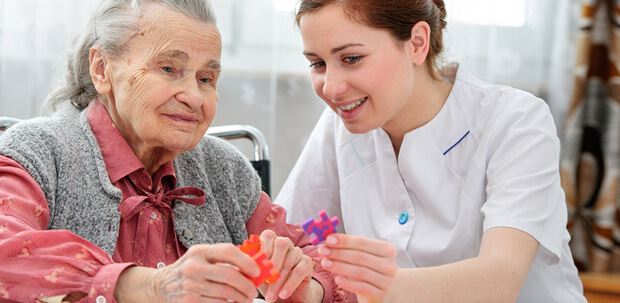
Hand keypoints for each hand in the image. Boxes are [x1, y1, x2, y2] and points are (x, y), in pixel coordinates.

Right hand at [115, 243, 259, 302]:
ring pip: (226, 293)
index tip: (256, 270)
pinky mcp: (189, 301)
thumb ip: (222, 260)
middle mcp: (194, 266)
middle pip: (229, 275)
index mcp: (199, 251)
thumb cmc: (187, 270)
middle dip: (247, 284)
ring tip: (246, 299)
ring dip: (241, 299)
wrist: (159, 286)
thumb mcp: (200, 258)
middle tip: (253, 290)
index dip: (246, 261)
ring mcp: (190, 285)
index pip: (228, 251)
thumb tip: (252, 266)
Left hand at [257, 229, 321, 301]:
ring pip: (289, 261)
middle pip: (282, 243)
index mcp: (272, 243)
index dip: (264, 247)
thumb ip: (251, 267)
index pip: (269, 235)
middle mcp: (286, 244)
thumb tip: (242, 266)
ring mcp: (297, 252)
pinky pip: (300, 270)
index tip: (259, 264)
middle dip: (273, 262)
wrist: (288, 296)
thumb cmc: (270, 282)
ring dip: (279, 281)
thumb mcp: (258, 275)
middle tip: (266, 280)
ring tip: (270, 296)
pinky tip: (283, 294)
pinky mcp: (307, 263)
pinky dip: (290, 284)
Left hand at [317, 234, 396, 302]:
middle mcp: (390, 265)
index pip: (362, 242)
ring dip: (340, 266)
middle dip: (338, 253)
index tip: (328, 239)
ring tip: (325, 263)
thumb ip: (348, 247)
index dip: (344, 240)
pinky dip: (348, 283)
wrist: (379, 290)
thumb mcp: (361, 255)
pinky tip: (337, 279)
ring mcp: (387, 281)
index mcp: (387, 249)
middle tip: (322, 251)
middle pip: (360, 256)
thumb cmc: (367, 268)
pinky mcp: (380, 295)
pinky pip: (362, 287)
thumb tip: (328, 240)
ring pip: (360, 272)